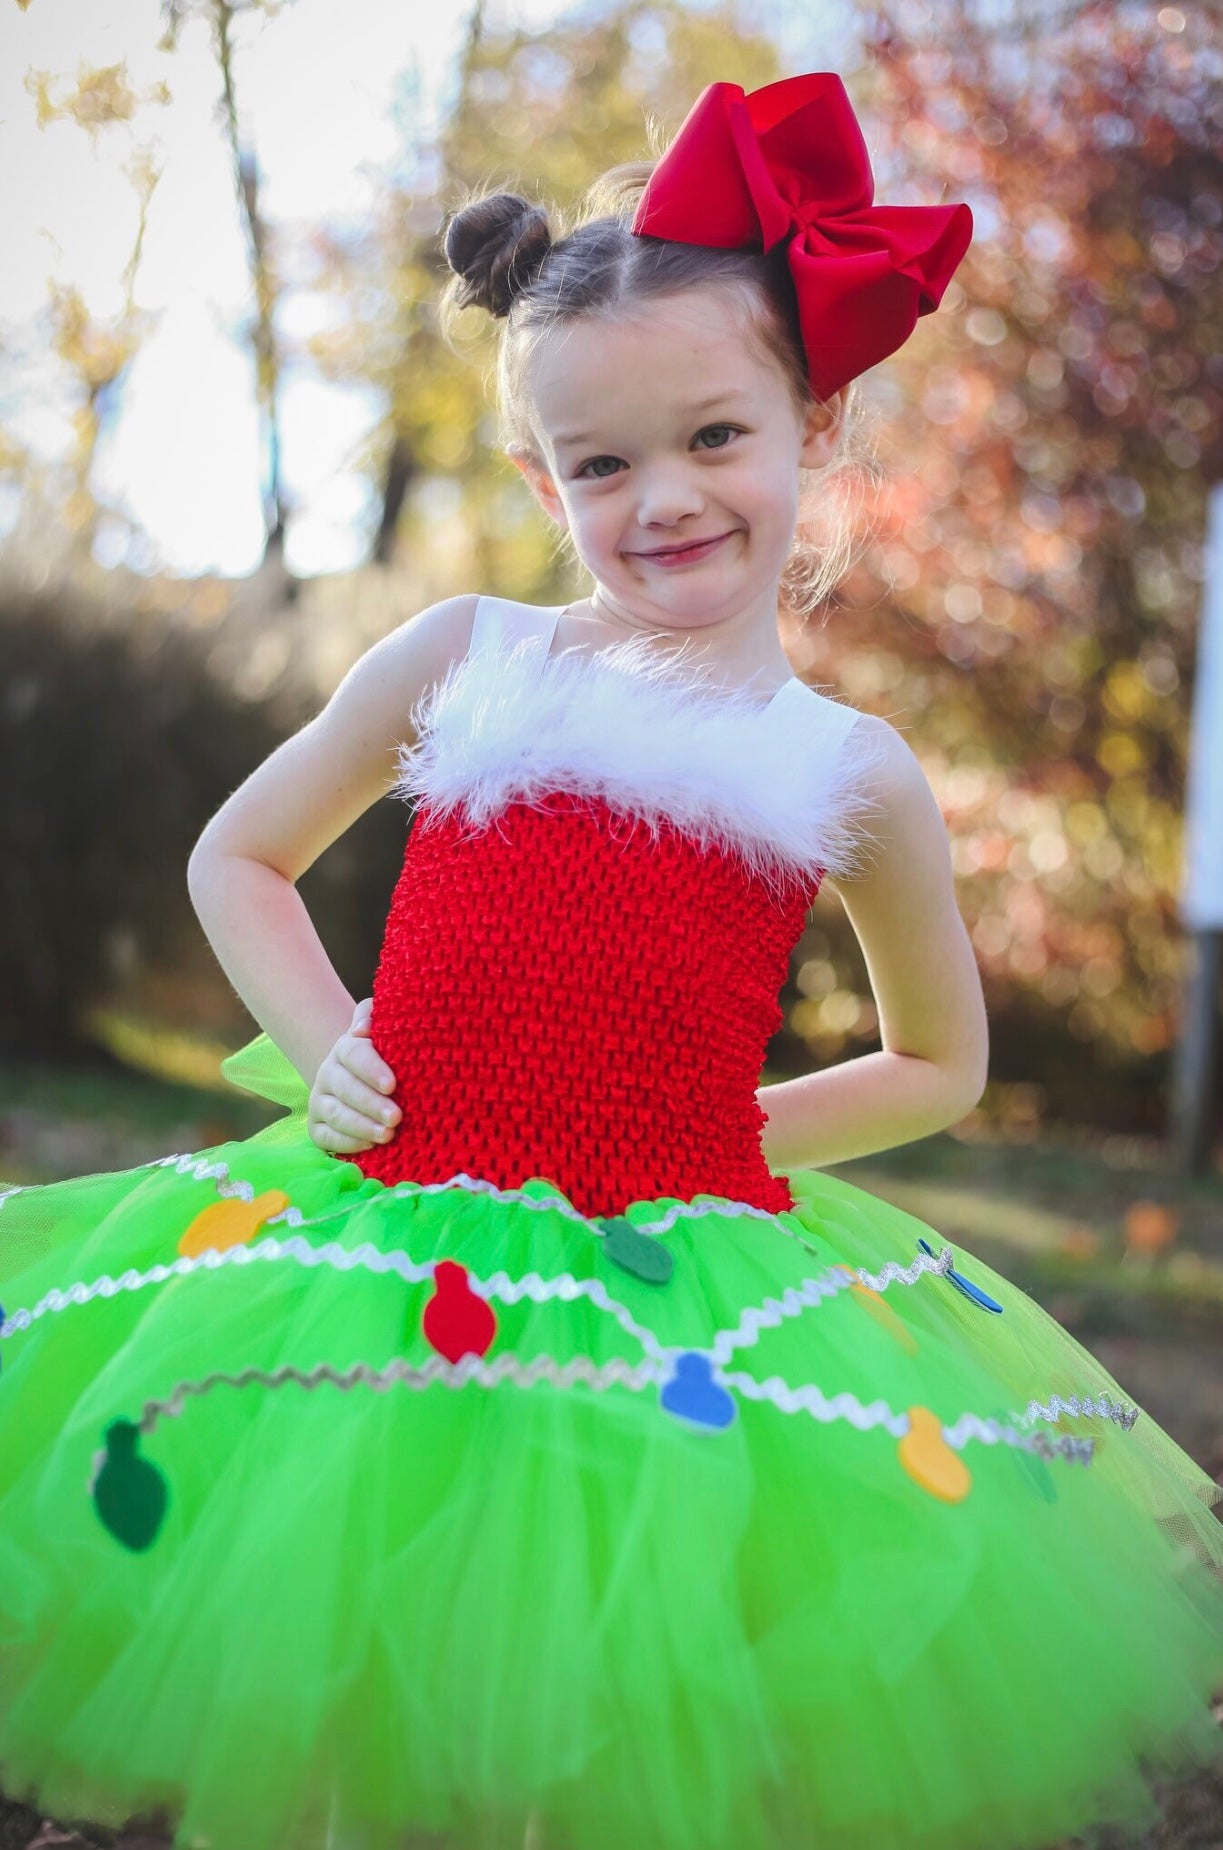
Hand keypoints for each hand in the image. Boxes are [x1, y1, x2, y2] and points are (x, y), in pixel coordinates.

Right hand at [307, 997, 400, 1154]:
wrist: (361, 1079)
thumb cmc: (383, 1055)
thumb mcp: (382, 1030)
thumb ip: (373, 1017)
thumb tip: (363, 1029)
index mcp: (345, 1048)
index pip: (353, 1054)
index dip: (371, 1069)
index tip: (392, 1084)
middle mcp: (327, 1074)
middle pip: (345, 1088)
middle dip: (371, 1104)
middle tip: (396, 1117)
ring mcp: (319, 1101)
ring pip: (335, 1114)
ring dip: (361, 1126)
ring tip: (388, 1135)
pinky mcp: (317, 1126)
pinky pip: (325, 1137)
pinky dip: (347, 1143)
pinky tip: (369, 1146)